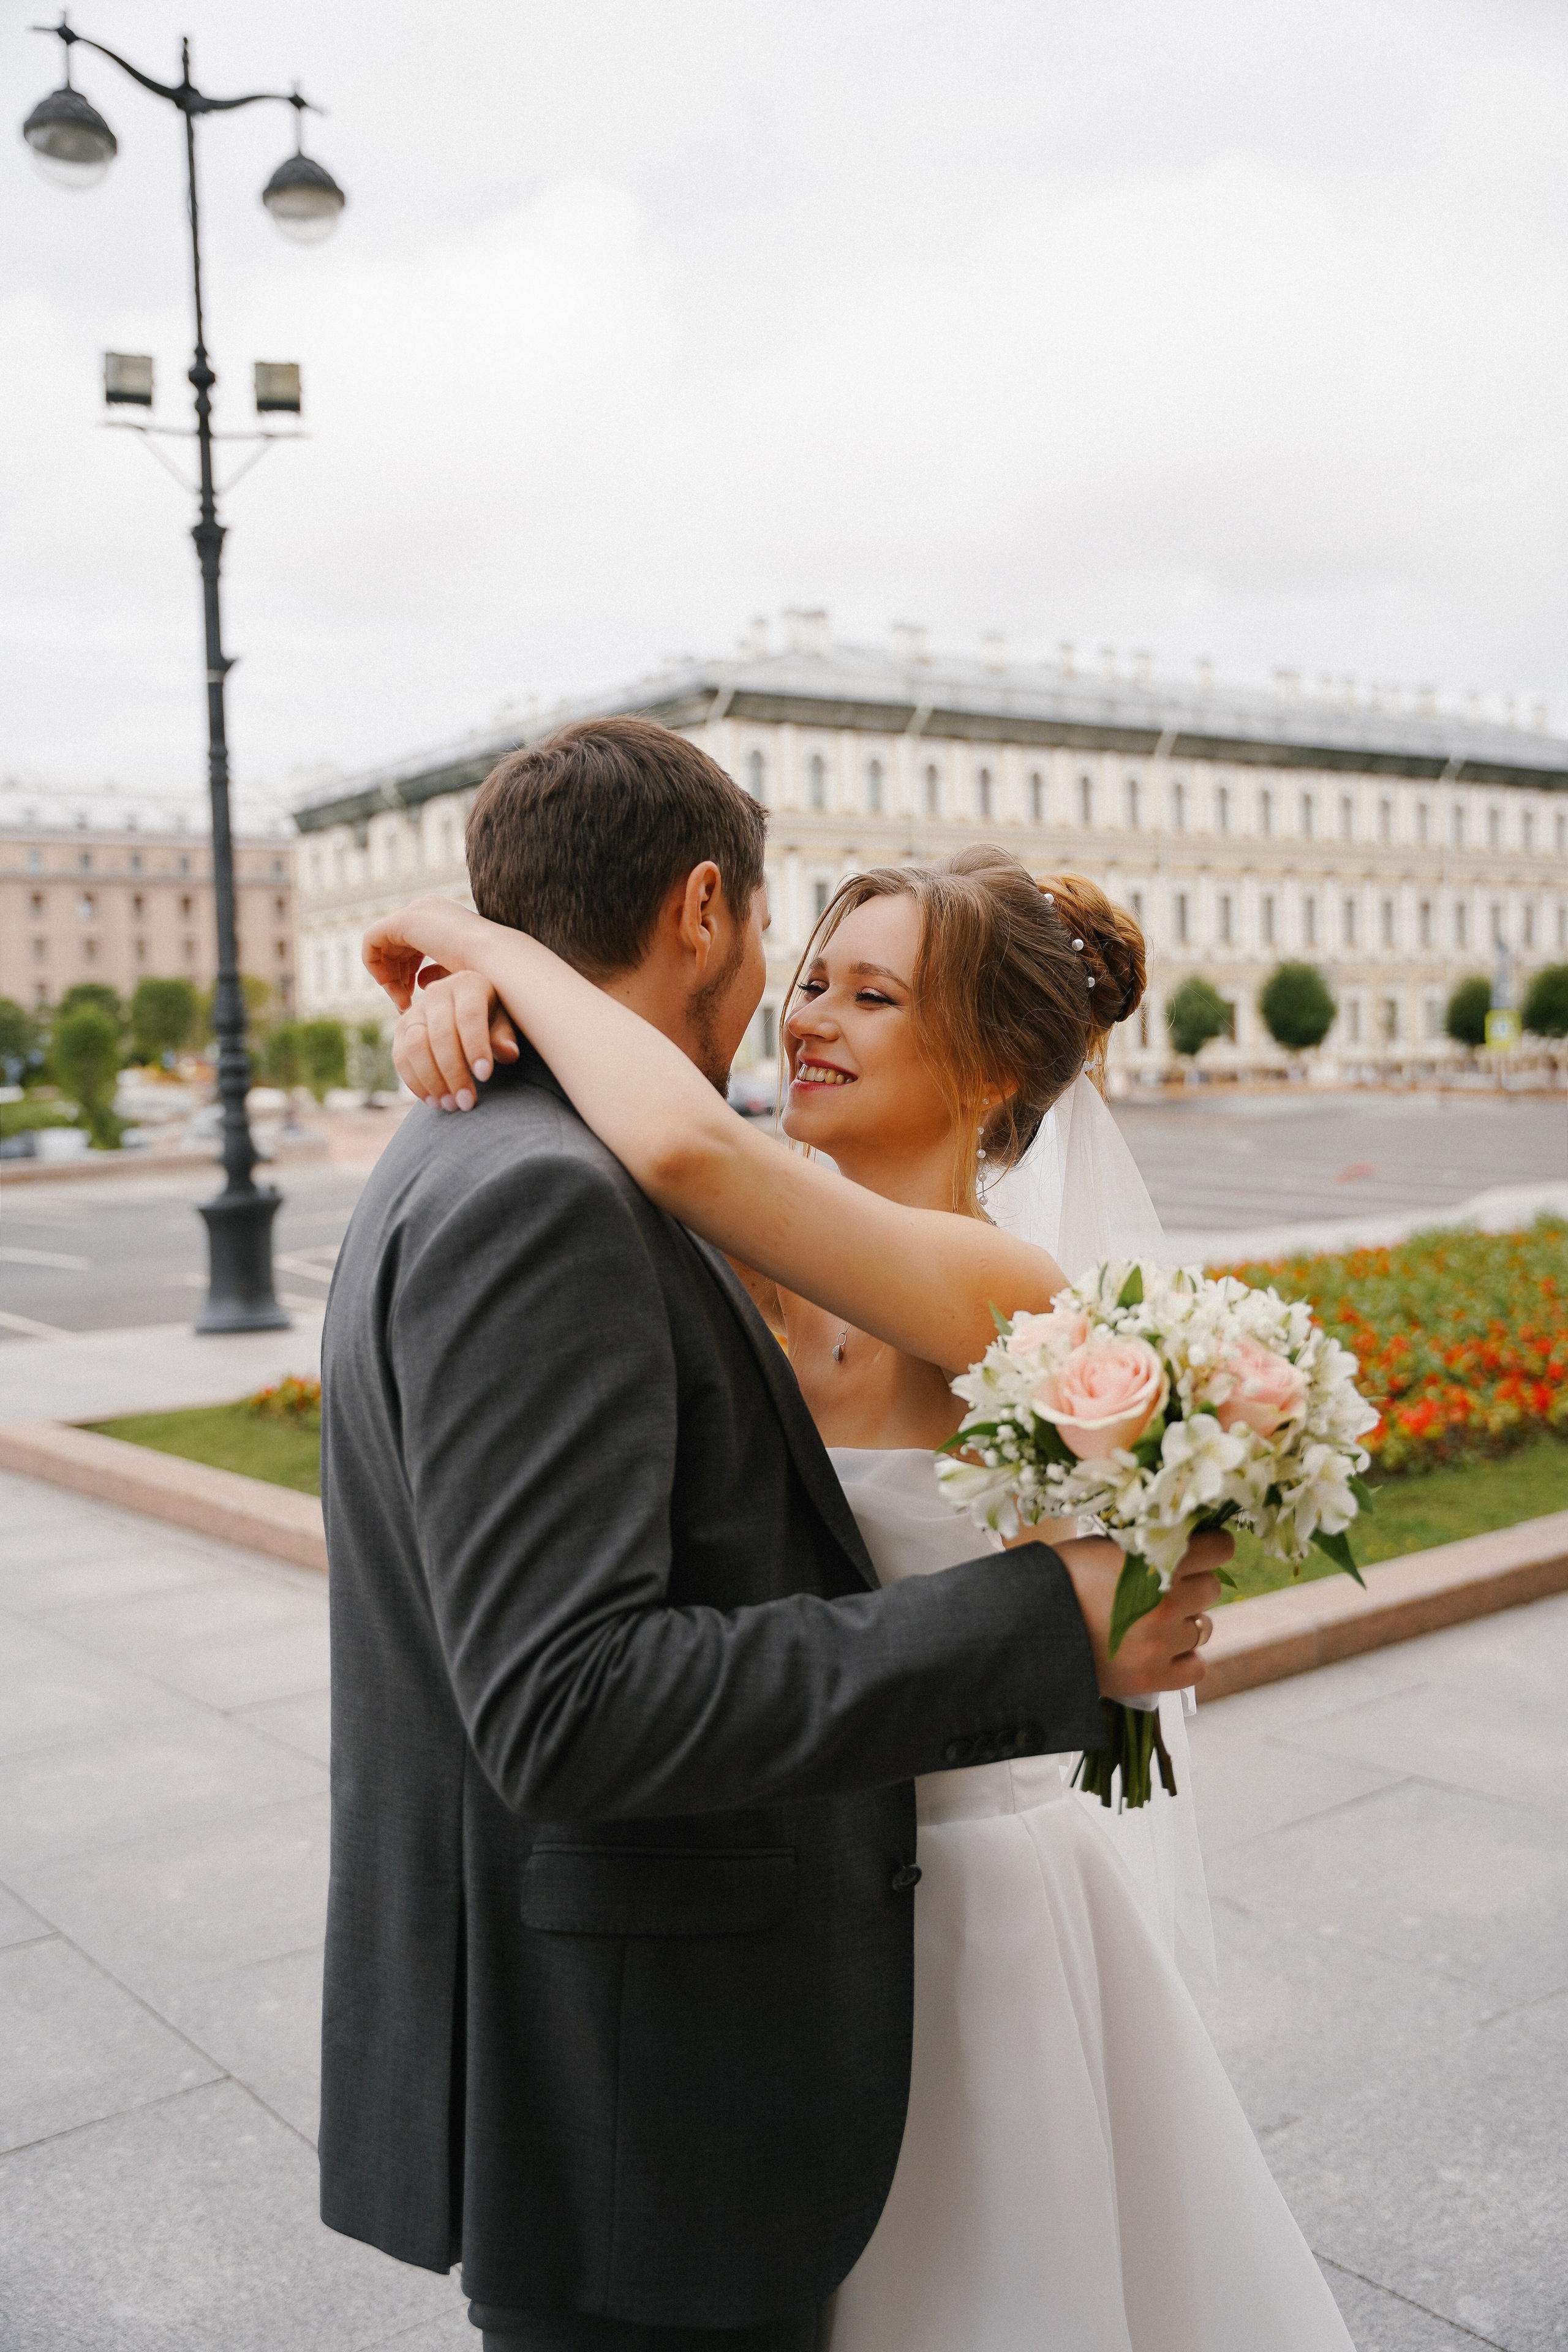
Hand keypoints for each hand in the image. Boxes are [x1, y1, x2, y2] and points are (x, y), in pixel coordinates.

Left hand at [362, 897, 495, 1010]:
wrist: (498, 963)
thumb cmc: (489, 973)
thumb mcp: (459, 973)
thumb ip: (436, 972)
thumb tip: (419, 980)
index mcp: (442, 917)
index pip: (411, 944)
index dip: (407, 973)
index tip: (415, 998)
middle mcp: (427, 908)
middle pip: (394, 944)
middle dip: (395, 977)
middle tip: (405, 1004)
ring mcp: (415, 911)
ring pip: (381, 945)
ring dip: (387, 977)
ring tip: (403, 1002)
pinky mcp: (403, 920)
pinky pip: (370, 941)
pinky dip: (374, 967)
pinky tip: (391, 988)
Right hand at [394, 971, 518, 1108]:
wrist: (467, 1013)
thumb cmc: (492, 1018)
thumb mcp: (504, 1022)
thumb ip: (504, 1037)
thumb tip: (508, 1053)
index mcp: (468, 984)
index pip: (469, 1016)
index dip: (476, 1046)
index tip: (485, 1076)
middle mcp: (437, 992)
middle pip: (440, 1034)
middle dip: (453, 1072)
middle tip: (466, 1102)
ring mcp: (415, 1010)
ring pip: (416, 1047)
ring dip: (432, 1081)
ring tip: (450, 1106)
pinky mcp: (401, 1029)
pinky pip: (400, 1057)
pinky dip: (414, 1082)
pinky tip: (433, 1101)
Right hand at [1055, 1532, 1229, 1699]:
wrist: (1027, 1628)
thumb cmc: (1062, 1578)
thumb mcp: (1103, 1546)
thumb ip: (1147, 1545)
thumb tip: (1184, 1539)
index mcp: (1153, 1563)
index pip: (1219, 1549)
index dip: (1212, 1547)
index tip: (1202, 1549)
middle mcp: (1164, 1604)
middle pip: (1211, 1589)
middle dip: (1191, 1585)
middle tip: (1161, 1587)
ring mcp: (1160, 1645)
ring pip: (1203, 1627)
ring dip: (1184, 1621)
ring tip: (1151, 1620)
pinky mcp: (1153, 1678)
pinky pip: (1196, 1666)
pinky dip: (1183, 1657)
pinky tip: (1160, 1649)